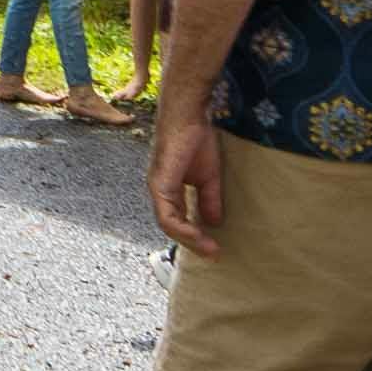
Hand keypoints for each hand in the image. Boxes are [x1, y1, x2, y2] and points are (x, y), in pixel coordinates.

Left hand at [149, 99, 227, 252]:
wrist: (188, 117)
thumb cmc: (196, 140)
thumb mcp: (208, 177)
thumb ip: (209, 199)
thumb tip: (214, 224)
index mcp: (169, 190)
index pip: (177, 220)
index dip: (194, 235)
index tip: (214, 247)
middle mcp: (160, 191)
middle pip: (172, 226)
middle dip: (193, 242)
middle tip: (213, 253)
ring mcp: (157, 188)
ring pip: (168, 224)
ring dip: (189, 239)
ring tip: (210, 249)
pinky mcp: (160, 184)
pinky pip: (167, 215)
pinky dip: (182, 228)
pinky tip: (198, 235)